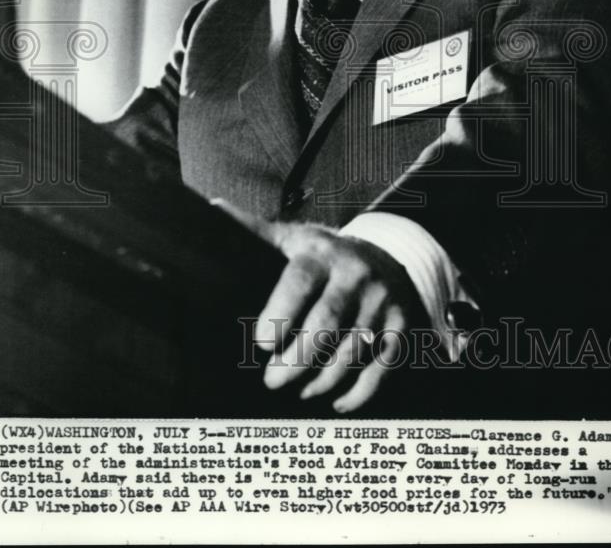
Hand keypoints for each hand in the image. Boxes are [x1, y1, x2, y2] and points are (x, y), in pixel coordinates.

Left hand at [212, 200, 421, 411]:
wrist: (388, 259)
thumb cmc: (325, 255)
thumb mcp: (294, 238)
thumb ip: (255, 230)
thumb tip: (211, 208)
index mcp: (322, 253)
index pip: (302, 280)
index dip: (280, 312)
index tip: (261, 343)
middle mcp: (355, 276)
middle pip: (326, 323)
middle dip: (296, 358)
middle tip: (271, 380)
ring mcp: (381, 304)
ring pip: (352, 351)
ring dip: (322, 379)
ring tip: (299, 390)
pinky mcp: (399, 329)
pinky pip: (381, 369)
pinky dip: (358, 392)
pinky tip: (336, 401)